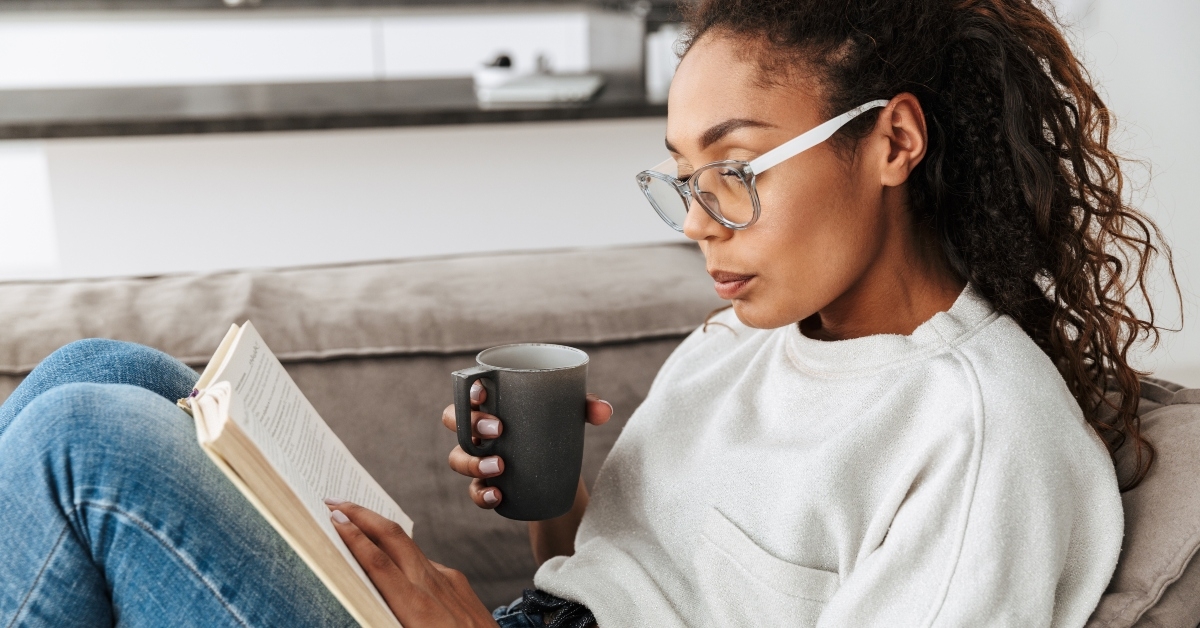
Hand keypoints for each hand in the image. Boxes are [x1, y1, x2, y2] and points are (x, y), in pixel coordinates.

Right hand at [325, 499, 497, 626]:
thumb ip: (387, 616)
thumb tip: (367, 600)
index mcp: (416, 606)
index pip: (378, 562)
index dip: (353, 538)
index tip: (333, 519)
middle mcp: (432, 586)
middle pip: (392, 537)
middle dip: (362, 514)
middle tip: (334, 501)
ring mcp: (448, 580)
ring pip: (408, 545)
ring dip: (380, 529)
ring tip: (356, 520)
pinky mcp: (459, 582)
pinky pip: (425, 561)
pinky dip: (402, 551)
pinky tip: (392, 555)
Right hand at [441, 381, 613, 508]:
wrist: (561, 471)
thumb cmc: (557, 428)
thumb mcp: (573, 415)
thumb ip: (587, 407)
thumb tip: (604, 411)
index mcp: (493, 403)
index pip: (468, 391)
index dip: (467, 391)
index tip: (483, 393)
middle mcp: (479, 429)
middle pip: (455, 422)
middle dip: (470, 424)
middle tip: (498, 429)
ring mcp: (479, 457)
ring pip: (458, 458)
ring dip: (473, 462)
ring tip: (501, 467)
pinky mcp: (487, 484)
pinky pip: (474, 491)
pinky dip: (481, 494)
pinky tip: (497, 495)